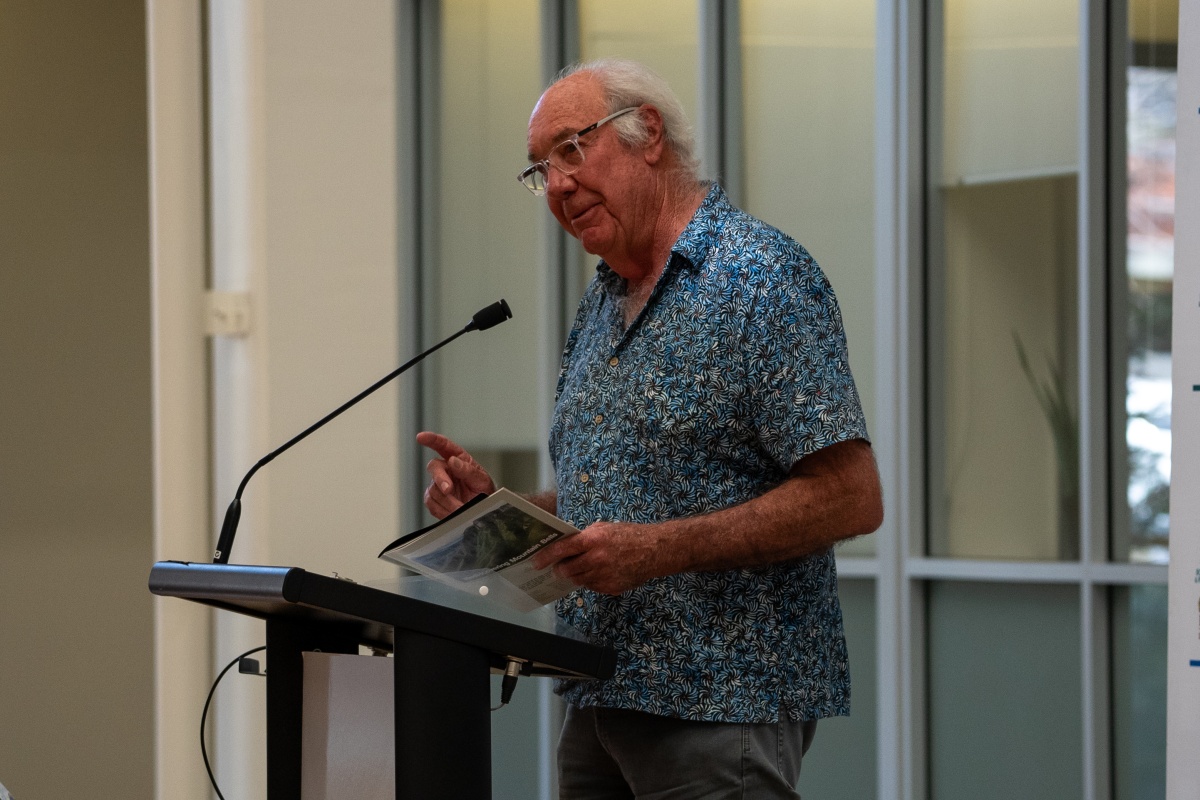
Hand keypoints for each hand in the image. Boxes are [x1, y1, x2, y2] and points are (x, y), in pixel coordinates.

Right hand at [416, 431, 495, 518]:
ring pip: (433, 489)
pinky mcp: (434, 500)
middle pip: (434, 467)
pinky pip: (431, 503)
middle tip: (448, 490)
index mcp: (459, 459)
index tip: (421, 437)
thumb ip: (468, 470)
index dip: (431, 440)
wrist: (483, 512)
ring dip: (446, 500)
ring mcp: (438, 485)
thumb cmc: (485, 492)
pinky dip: (442, 509)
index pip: (443, 445)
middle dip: (440, 479)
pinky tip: (452, 512)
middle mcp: (447, 469)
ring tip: (460, 507)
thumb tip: (452, 461)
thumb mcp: (482, 480)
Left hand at [532, 520, 662, 594]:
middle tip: (558, 567)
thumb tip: (567, 545)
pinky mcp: (610, 587)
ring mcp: (604, 575)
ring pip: (578, 580)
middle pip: (566, 570)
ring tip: (580, 568)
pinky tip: (598, 572)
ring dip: (575, 575)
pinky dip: (591, 581)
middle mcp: (596, 559)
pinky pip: (592, 586)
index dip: (546, 557)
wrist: (654, 550)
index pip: (562, 550)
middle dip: (560, 569)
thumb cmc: (629, 535)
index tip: (536, 562)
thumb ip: (585, 537)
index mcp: (593, 540)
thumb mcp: (604, 528)